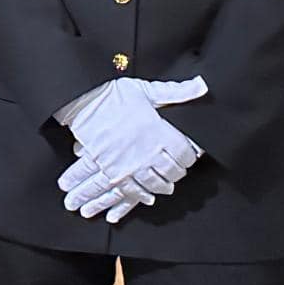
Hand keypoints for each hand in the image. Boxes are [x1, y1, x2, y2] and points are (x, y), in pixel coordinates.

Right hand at [56, 78, 203, 218]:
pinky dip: (137, 197)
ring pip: (152, 186)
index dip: (190, 156)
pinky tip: (143, 198)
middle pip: (171, 174)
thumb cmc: (113, 94)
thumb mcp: (147, 89)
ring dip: (158, 190)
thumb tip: (202, 86)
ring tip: (159, 192)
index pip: (185, 154)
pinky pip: (129, 191)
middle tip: (174, 176)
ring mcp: (129, 165)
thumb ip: (176, 92)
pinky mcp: (111, 172)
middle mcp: (147, 153)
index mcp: (159, 133)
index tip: (189, 156)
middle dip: (175, 175)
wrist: (81, 101)